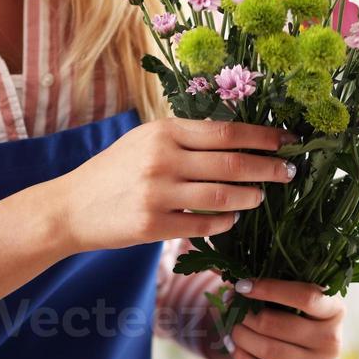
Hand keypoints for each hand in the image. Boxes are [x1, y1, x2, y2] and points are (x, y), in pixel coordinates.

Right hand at [53, 118, 295, 253]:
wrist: (70, 207)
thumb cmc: (114, 172)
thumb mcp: (145, 142)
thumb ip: (185, 139)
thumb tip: (237, 140)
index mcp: (164, 132)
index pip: (227, 132)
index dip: (263, 137)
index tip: (288, 142)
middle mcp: (162, 159)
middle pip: (233, 163)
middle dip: (268, 168)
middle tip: (289, 173)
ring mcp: (157, 193)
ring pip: (222, 196)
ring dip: (250, 197)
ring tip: (260, 197)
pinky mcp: (153, 226)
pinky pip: (203, 225)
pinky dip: (224, 222)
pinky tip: (232, 219)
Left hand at [218, 279, 344, 358]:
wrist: (309, 350)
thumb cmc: (295, 314)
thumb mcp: (290, 295)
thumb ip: (267, 283)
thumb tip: (225, 276)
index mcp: (335, 309)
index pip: (304, 297)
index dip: (269, 289)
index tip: (241, 287)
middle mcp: (332, 339)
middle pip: (277, 325)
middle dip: (247, 316)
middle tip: (231, 309)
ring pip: (270, 350)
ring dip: (242, 337)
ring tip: (232, 329)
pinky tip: (235, 349)